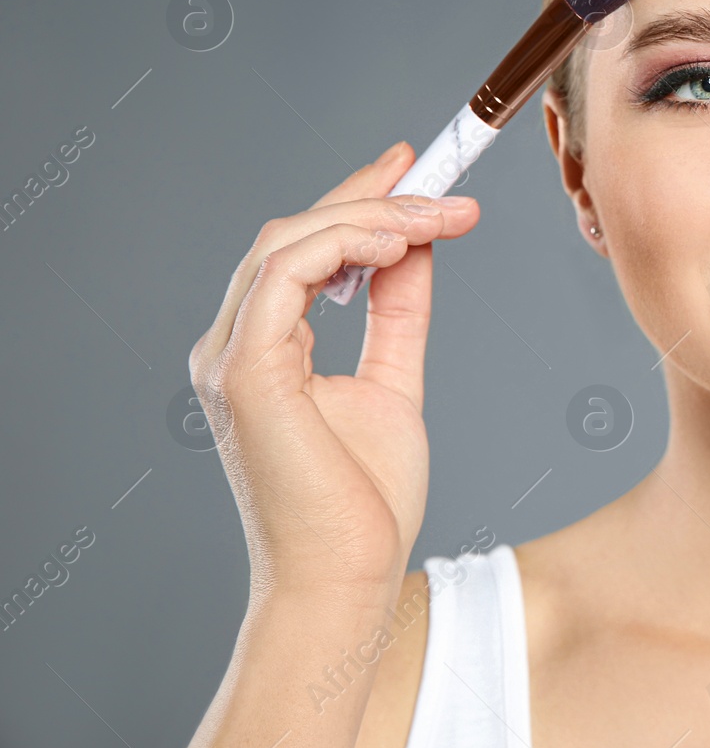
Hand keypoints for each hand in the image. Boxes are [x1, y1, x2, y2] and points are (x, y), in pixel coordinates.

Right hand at [188, 142, 479, 607]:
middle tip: (439, 179)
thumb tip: (418, 249)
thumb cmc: (364, 500)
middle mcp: (235, 344)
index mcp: (263, 348)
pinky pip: (286, 276)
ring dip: (372, 216)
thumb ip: (399, 313)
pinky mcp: (245, 372)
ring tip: (438, 216)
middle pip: (294, 234)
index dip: (358, 199)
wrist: (348, 577)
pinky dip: (345, 246)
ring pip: (289, 243)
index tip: (416, 170)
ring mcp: (231, 357)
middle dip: (371, 194)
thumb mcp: (395, 381)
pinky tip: (400, 243)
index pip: (304, 250)